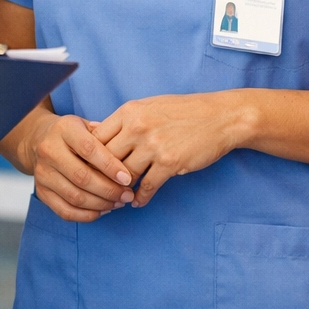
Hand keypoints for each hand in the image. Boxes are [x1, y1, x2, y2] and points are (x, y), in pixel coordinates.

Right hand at [20, 110, 134, 222]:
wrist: (38, 139)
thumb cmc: (72, 133)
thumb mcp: (87, 124)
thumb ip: (105, 137)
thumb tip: (127, 159)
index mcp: (64, 129)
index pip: (88, 149)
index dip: (110, 166)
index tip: (127, 178)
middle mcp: (49, 151)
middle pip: (81, 177)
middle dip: (109, 190)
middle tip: (127, 195)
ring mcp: (43, 173)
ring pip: (74, 197)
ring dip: (101, 204)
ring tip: (118, 203)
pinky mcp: (41, 192)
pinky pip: (65, 211)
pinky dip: (86, 215)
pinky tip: (103, 210)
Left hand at [91, 92, 252, 206]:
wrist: (220, 117)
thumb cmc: (184, 111)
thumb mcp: (149, 107)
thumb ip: (125, 121)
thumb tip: (97, 135)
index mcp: (129, 111)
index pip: (95, 138)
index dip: (89, 158)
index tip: (88, 170)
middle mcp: (137, 127)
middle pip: (105, 159)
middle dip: (101, 178)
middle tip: (98, 191)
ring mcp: (153, 145)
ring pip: (124, 175)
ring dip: (120, 191)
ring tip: (118, 199)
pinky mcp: (169, 162)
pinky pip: (146, 187)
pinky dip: (140, 198)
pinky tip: (138, 201)